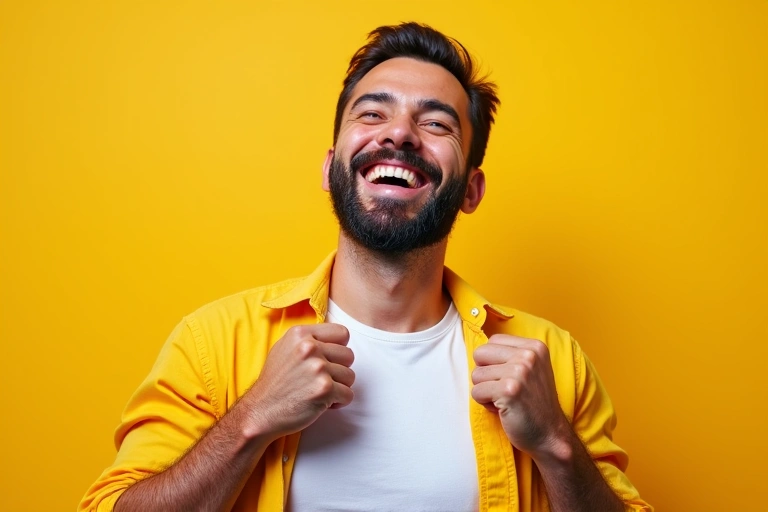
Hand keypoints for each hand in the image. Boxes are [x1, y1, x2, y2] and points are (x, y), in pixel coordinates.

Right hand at [244, 323, 354, 439]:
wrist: (261, 411)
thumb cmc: (274, 383)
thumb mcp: (284, 349)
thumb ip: (308, 340)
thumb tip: (333, 340)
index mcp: (300, 334)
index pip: (342, 333)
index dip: (339, 348)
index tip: (330, 359)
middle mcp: (310, 347)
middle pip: (348, 355)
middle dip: (339, 370)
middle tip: (322, 380)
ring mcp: (318, 367)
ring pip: (350, 376)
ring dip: (339, 387)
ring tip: (320, 391)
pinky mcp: (324, 389)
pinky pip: (348, 394)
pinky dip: (338, 402)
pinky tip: (322, 403)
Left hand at [471, 335, 570, 460]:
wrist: (550, 435)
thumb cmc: (534, 403)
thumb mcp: (532, 369)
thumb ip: (511, 354)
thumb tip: (478, 348)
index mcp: (534, 346)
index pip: (492, 341)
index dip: (493, 362)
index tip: (509, 377)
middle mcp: (528, 355)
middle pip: (480, 354)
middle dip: (485, 374)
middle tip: (503, 389)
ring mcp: (519, 372)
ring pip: (476, 375)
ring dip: (485, 391)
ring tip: (505, 400)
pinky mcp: (508, 391)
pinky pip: (476, 392)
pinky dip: (484, 403)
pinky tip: (503, 409)